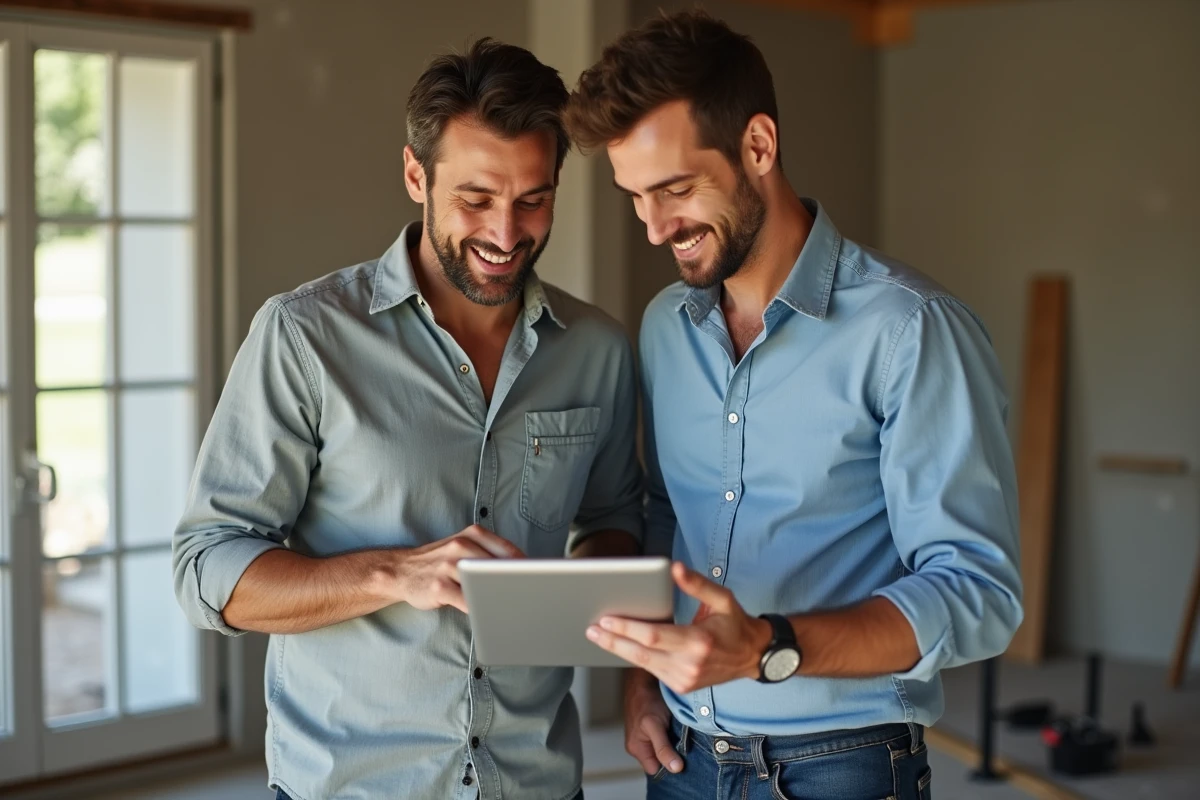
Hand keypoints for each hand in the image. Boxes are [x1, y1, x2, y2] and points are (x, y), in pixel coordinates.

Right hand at [394, 525, 522, 612]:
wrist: (400, 570)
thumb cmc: (439, 562)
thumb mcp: (463, 547)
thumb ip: (488, 554)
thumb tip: (522, 571)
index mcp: (471, 535)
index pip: (508, 550)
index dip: (526, 568)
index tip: (539, 581)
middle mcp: (460, 547)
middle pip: (499, 567)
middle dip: (516, 584)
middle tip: (530, 597)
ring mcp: (449, 566)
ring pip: (484, 584)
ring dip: (500, 598)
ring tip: (512, 608)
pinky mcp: (439, 586)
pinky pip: (467, 601)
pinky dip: (481, 609)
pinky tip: (488, 614)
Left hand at [587, 562, 772, 693]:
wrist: (753, 656)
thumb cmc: (736, 624)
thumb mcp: (723, 598)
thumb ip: (697, 584)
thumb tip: (675, 568)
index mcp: (698, 641)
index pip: (652, 636)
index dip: (626, 628)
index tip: (606, 619)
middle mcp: (690, 664)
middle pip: (641, 654)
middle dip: (613, 641)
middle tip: (592, 630)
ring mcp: (685, 679)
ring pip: (644, 664)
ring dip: (619, 650)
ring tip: (599, 637)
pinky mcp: (682, 686)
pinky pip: (653, 670)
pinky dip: (636, 658)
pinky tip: (621, 647)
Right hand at [623, 669, 681, 775]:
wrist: (644, 678)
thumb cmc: (645, 699)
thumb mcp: (655, 726)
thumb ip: (663, 748)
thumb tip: (675, 768)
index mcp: (637, 748)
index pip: (656, 770)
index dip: (669, 768)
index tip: (684, 761)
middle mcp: (640, 744)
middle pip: (660, 761)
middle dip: (673, 756)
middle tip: (685, 746)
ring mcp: (646, 735)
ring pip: (664, 748)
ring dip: (675, 744)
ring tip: (681, 734)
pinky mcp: (654, 726)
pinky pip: (665, 737)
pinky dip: (674, 734)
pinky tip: (679, 727)